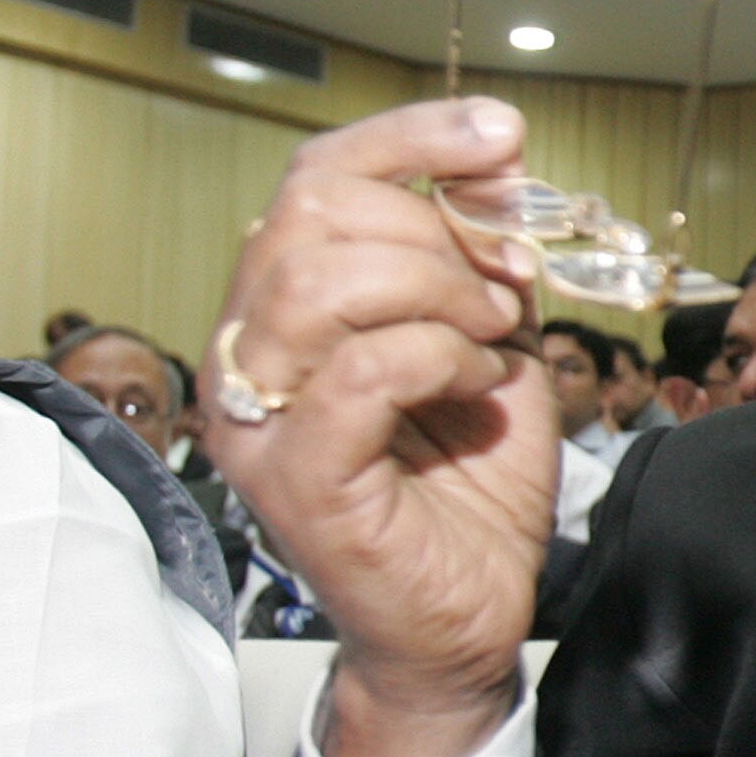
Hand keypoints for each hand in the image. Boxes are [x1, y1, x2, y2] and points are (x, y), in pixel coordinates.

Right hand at [206, 98, 554, 756]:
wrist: (467, 619)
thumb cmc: (466, 494)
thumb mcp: (489, 348)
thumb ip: (480, 261)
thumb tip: (495, 164)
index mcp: (283, 309)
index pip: (318, 177)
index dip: (412, 138)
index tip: (500, 137)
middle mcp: (249, 353)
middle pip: (312, 212)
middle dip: (435, 229)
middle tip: (505, 286)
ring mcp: (260, 417)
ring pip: (319, 281)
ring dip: (435, 288)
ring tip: (491, 332)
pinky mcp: (296, 476)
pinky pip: (358, 371)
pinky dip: (435, 355)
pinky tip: (476, 380)